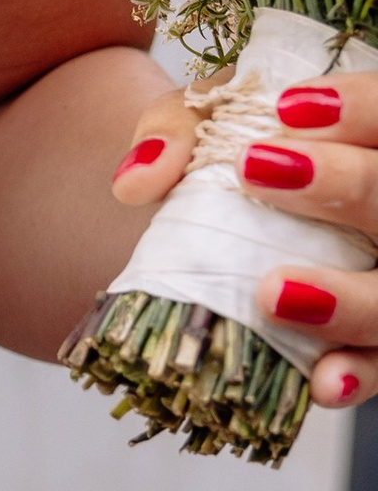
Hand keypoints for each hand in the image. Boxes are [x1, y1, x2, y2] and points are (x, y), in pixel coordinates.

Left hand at [108, 82, 377, 410]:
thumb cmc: (239, 154)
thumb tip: (136, 180)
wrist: (235, 214)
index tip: (291, 108)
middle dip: (347, 185)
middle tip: (259, 171)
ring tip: (271, 291)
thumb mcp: (209, 125)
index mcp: (371, 140)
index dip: (360, 108)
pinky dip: (357, 375)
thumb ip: (179, 130)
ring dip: (349, 299)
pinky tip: (322, 382)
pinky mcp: (371, 338)